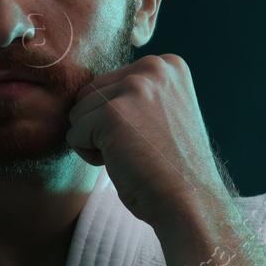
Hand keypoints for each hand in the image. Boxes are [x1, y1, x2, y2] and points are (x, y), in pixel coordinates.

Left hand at [64, 53, 225, 226]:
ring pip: (78, 113)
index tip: (153, 136)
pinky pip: (74, 135)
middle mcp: (153, 67)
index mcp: (168, 64)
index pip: (110, 82)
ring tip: (133, 155)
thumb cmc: (173, 167)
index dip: (122, 117)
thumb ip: (138, 94)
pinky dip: (90, 156)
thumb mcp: (164, 112)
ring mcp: (134, 87)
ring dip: (96, 141)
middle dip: (103, 126)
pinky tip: (124, 163)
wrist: (191, 201)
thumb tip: (90, 91)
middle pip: (90, 93)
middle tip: (140, 149)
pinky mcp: (112, 113)